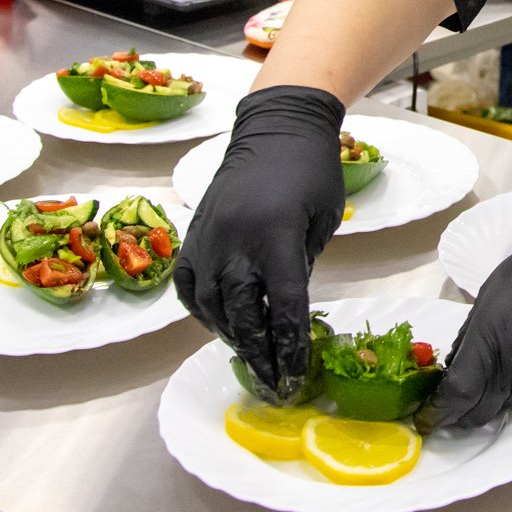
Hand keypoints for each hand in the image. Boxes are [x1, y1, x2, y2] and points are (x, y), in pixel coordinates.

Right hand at [175, 86, 345, 403]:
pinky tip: (221, 325)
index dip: (290, 346)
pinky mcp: (193, 235)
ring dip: (232, 337)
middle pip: (243, 314)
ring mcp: (209, 238)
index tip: (295, 375)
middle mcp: (236, 240)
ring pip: (213, 306)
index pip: (283, 306)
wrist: (275, 127)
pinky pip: (190, 287)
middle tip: (273, 384)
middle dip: (260, 354)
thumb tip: (285, 311)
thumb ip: (301, 266)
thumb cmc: (311, 172)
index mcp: (277, 235)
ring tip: (252, 359)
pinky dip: (204, 312)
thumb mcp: (321, 222)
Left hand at [417, 215, 511, 431]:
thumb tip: (455, 366)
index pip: (457, 396)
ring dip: (493, 396)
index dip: (439, 410)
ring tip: (495, 371)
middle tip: (452, 405)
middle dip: (460, 414)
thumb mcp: (488, 297)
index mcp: (490, 345)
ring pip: (506, 404)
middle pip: (479, 413)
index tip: (428, 413)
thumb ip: (470, 337)